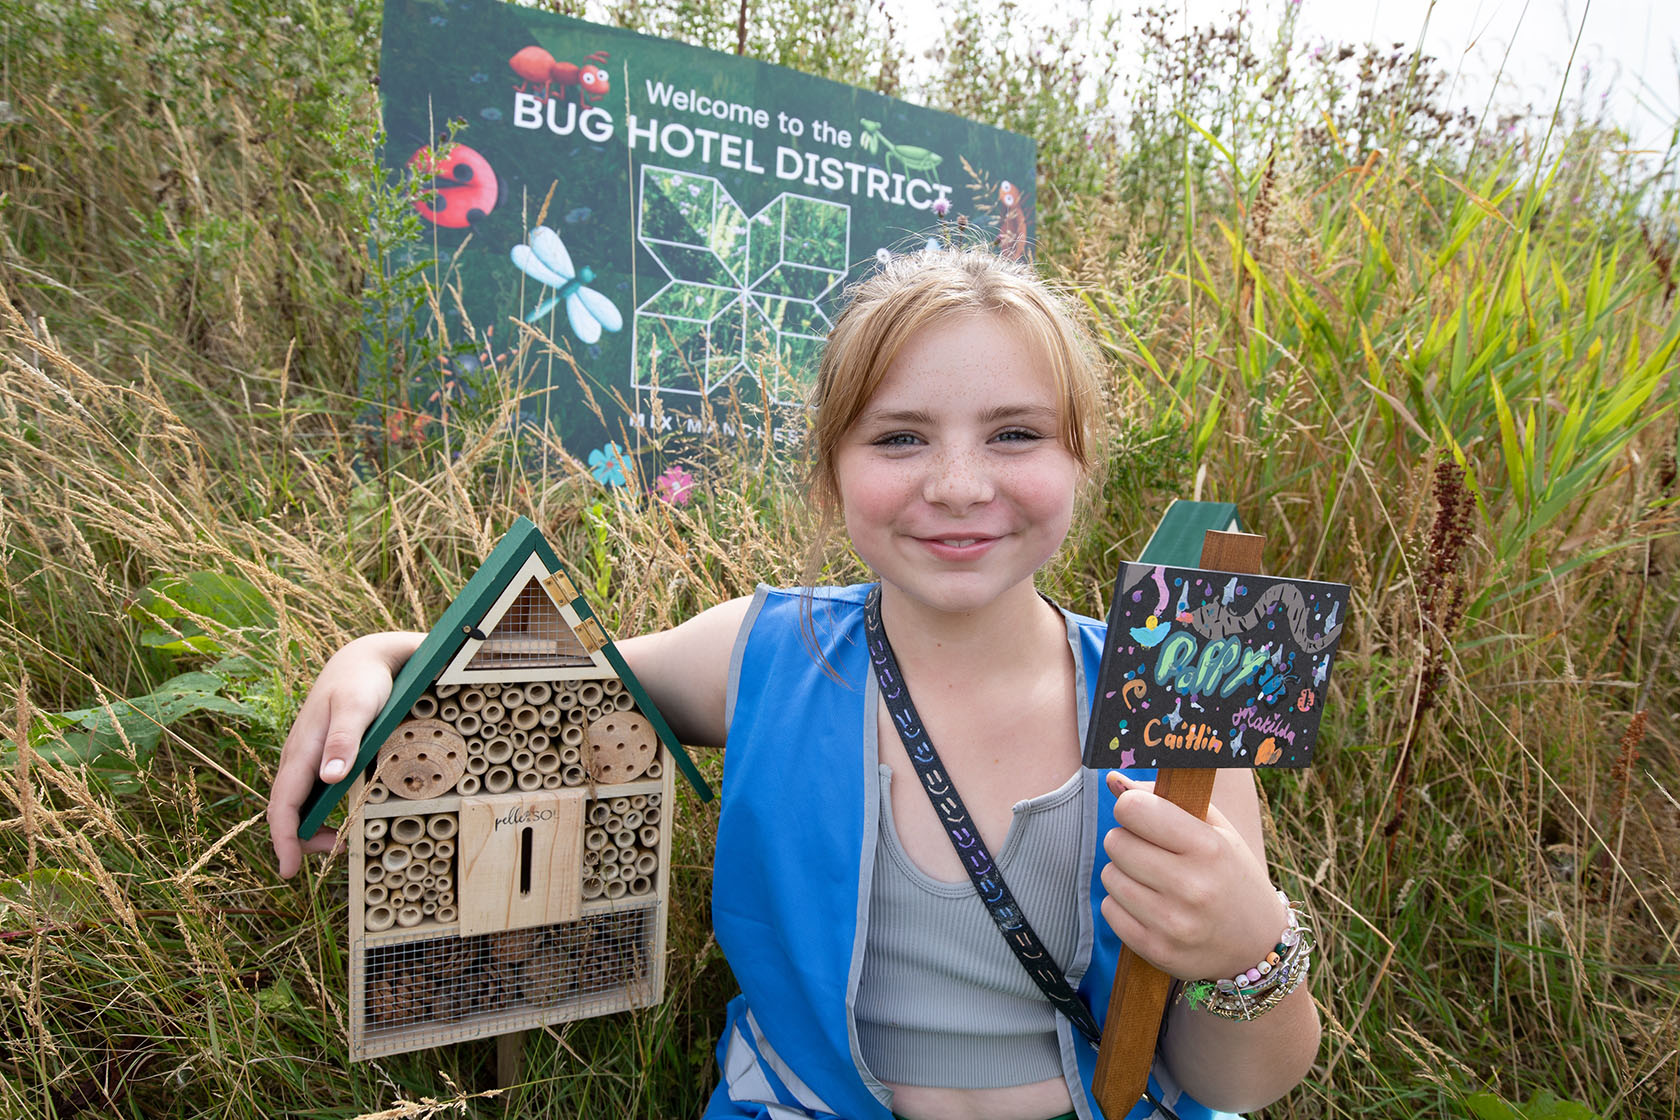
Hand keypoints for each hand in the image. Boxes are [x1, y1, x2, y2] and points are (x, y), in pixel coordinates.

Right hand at [266, 632, 423, 877]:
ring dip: (310, 826)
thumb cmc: (361, 682)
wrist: (363, 658)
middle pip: (285, 808)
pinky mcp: (320, 753)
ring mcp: (307, 755)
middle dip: (297, 840)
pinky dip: (318, 809)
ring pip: (297, 800)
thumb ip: (344, 740)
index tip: (288, 871)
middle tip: (329, 857)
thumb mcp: (358, 708)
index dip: (283, 840)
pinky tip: (340, 814)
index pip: (282, 805)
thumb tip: (328, 778)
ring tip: (338, 842)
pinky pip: (309, 789)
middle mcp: (297, 757)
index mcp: (300, 751)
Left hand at [1099, 771, 1287, 980]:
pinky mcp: (1156, 950)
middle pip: (1115, 842)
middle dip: (1127, 841)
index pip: (1133, 809)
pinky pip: (1109, 910)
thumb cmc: (1231, 876)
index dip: (1132, 808)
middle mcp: (1192, 886)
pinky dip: (1123, 906)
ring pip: (1109, 876)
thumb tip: (1113, 779)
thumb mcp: (1215, 830)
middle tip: (1152, 852)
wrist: (1257, 946)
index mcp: (1208, 848)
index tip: (1145, 817)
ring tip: (1155, 881)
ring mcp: (1173, 922)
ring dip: (1124, 874)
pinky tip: (1151, 908)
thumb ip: (1164, 799)